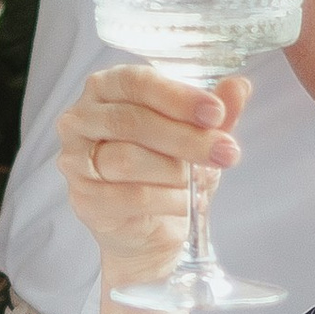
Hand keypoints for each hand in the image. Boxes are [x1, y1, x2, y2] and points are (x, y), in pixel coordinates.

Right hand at [59, 64, 247, 284]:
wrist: (149, 231)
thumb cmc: (168, 173)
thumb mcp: (199, 137)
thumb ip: (217, 112)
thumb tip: (238, 87)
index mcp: (108, 88)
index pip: (137, 82)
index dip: (178, 97)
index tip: (216, 113)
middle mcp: (82, 118)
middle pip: (131, 121)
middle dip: (185, 138)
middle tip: (224, 152)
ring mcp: (76, 159)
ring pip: (126, 159)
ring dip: (174, 172)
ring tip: (199, 182)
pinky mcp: (83, 197)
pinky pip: (128, 196)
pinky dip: (165, 200)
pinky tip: (183, 202)